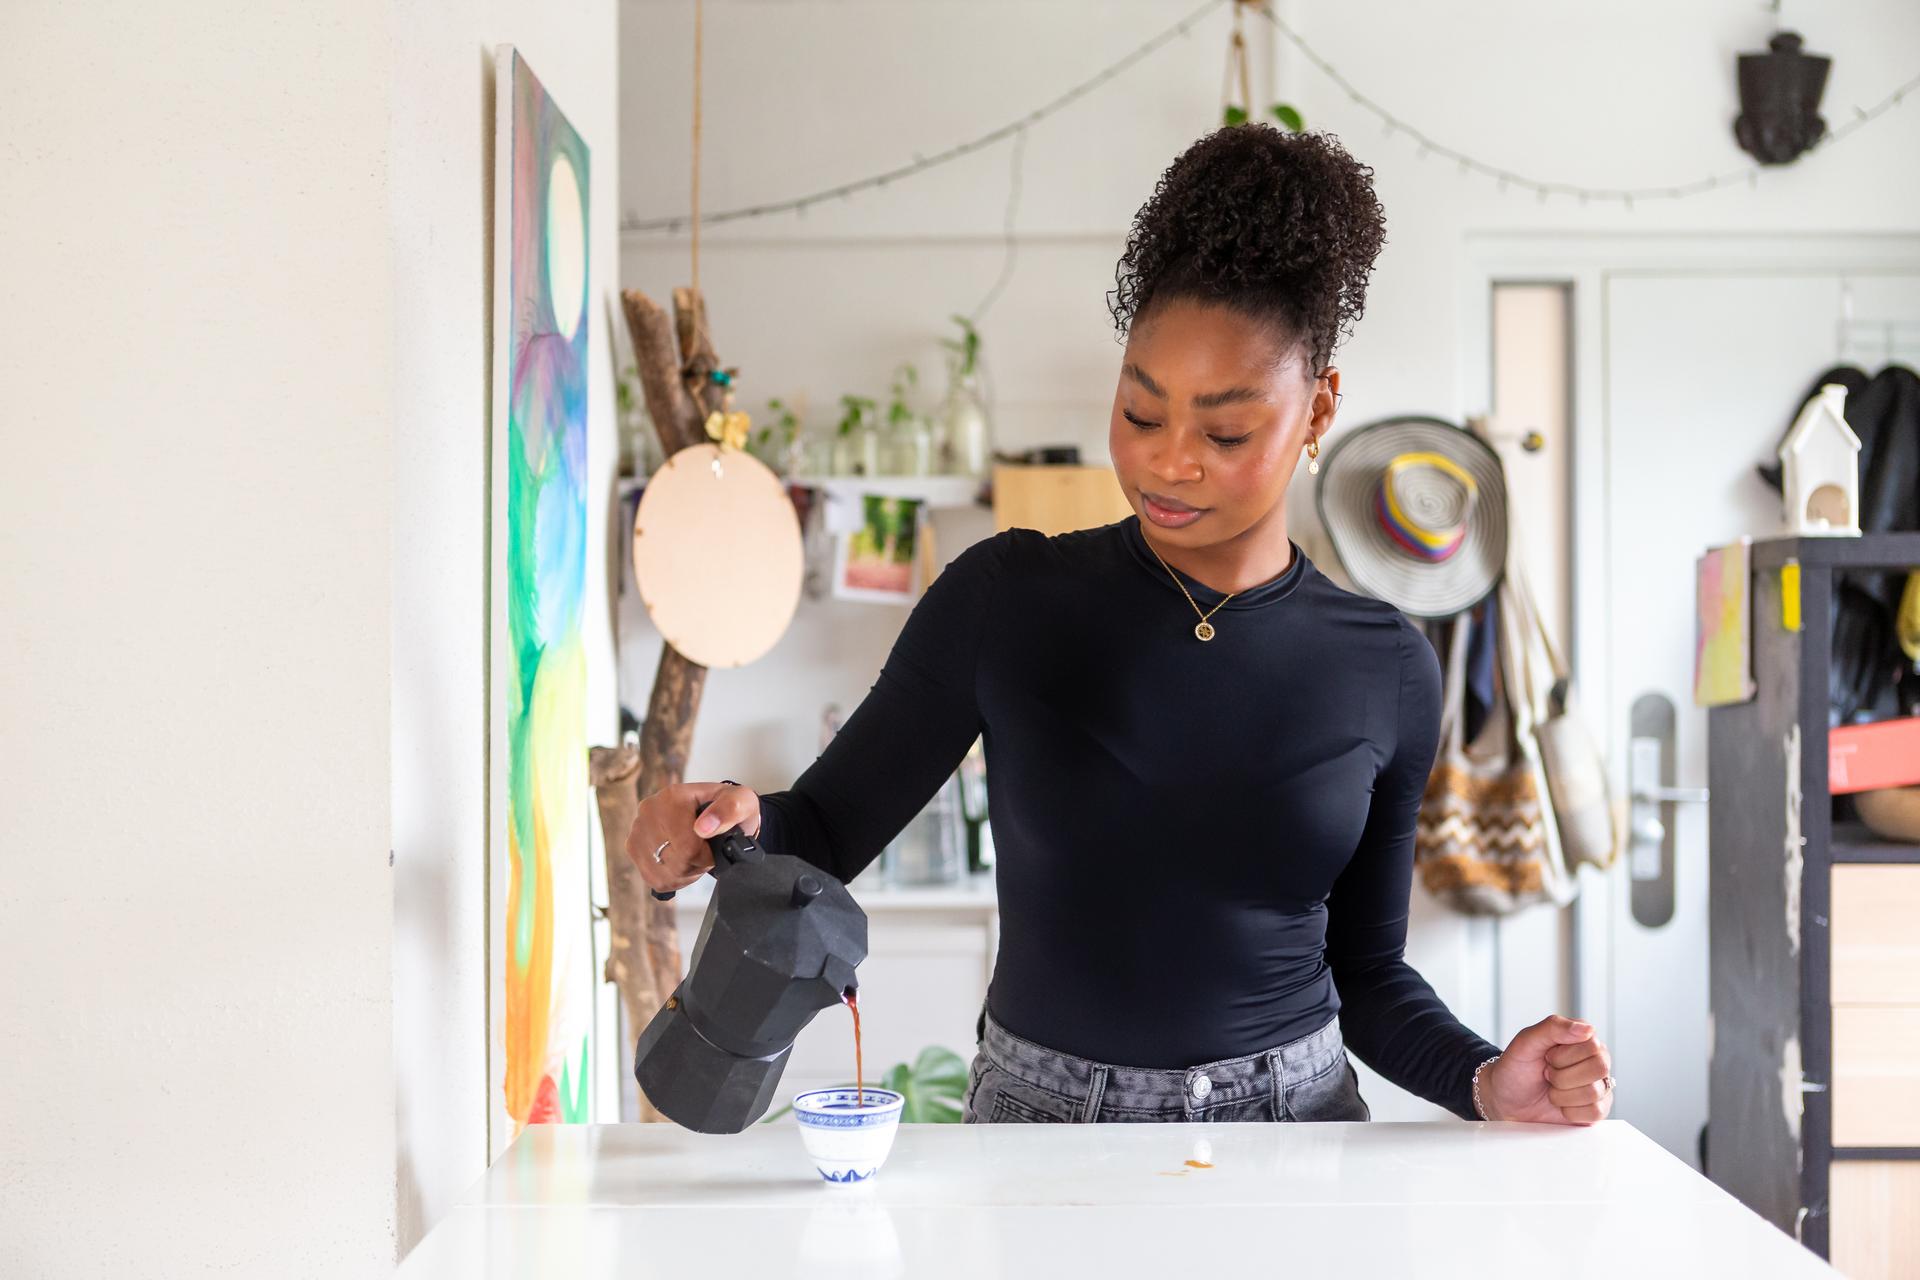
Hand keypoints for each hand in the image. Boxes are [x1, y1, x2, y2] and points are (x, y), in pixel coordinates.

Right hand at [625, 780, 761, 894]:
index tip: (714, 847)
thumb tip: (703, 827)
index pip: (686, 846)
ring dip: (686, 873)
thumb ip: (730, 810)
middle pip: (674, 862)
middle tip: (706, 851)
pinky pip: (655, 879)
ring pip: (663, 874)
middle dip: (696, 864)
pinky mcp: (633, 848)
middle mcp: (649, 811)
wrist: (716, 813)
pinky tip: (683, 862)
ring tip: (695, 856)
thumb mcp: (741, 802)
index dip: (706, 855)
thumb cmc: (728, 809)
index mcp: (673, 796)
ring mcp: (638, 830)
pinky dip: (673, 878)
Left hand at [1478, 1014, 1613, 1125]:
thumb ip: (1554, 1028)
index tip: (1547, 1057)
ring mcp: (1599, 1085)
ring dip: (1562, 1095)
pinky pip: (1595, 1113)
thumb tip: (1588, 1029)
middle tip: (1547, 1074)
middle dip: (1562, 1076)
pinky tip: (1560, 1104)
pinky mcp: (1597, 1109)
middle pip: (1599, 1068)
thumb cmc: (1516, 1068)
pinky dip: (1570, 1111)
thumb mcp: (1526, 1042)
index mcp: (1583, 1037)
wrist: (1506, 1099)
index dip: (1563, 1056)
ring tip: (1552, 1088)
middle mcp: (1596, 1059)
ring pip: (1595, 1093)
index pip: (1592, 1046)